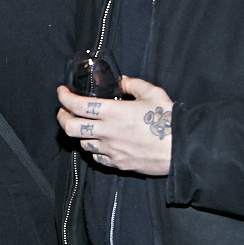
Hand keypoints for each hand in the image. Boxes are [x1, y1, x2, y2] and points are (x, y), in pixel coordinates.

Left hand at [57, 75, 174, 175]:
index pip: (77, 105)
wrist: (181, 148)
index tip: (62, 91)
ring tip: (83, 126)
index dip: (64, 97)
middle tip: (64, 111)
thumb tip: (121, 81)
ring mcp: (111, 149)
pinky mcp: (117, 163)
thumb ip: (133, 84)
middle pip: (70, 127)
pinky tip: (98, 142)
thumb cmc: (168, 119)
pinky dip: (93, 149)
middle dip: (62, 117)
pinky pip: (97, 157)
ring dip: (79, 133)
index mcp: (113, 112)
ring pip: (82, 143)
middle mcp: (107, 132)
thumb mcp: (152, 93)